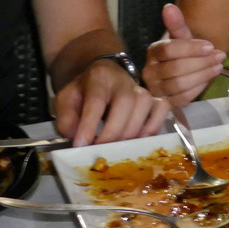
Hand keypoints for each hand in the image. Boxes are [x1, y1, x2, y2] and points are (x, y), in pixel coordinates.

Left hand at [53, 61, 170, 146]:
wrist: (101, 75)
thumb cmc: (83, 92)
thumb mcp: (66, 99)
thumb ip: (67, 119)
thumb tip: (78, 139)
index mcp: (98, 77)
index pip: (96, 100)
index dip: (89, 124)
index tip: (80, 145)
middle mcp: (123, 80)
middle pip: (125, 103)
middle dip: (112, 132)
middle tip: (100, 151)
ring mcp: (141, 88)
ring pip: (145, 106)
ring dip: (131, 132)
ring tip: (118, 148)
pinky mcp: (153, 98)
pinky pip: (162, 108)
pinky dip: (153, 126)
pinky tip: (140, 139)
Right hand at [142, 3, 225, 106]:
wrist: (180, 71)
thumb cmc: (182, 52)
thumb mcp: (182, 37)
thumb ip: (177, 23)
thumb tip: (169, 6)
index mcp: (153, 51)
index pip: (169, 50)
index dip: (191, 48)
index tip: (210, 46)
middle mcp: (149, 71)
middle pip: (175, 68)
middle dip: (201, 63)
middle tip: (220, 56)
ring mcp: (156, 89)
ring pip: (179, 85)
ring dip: (202, 75)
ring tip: (218, 67)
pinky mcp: (165, 103)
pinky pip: (182, 98)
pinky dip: (198, 88)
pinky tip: (208, 79)